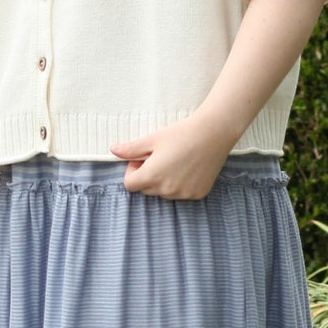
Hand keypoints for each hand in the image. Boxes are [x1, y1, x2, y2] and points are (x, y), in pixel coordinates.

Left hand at [109, 114, 234, 197]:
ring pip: (164, 192)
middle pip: (146, 189)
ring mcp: (183, 194)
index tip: (142, 158)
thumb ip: (131, 149)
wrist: (214, 133)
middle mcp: (167, 190)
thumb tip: (113, 150)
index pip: (130, 185)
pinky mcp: (197, 194)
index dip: (132, 170)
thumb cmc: (182, 133)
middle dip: (148, 175)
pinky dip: (181, 184)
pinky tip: (189, 167)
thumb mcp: (153, 139)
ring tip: (176, 161)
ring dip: (164, 181)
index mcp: (152, 176)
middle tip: (160, 157)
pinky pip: (181, 194)